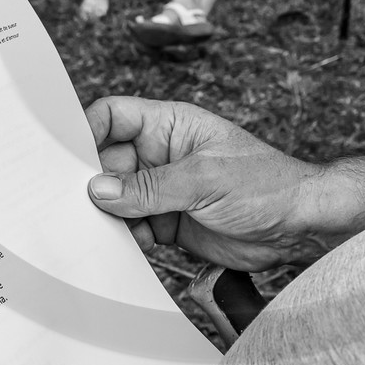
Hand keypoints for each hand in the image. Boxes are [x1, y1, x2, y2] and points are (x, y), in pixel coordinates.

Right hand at [85, 96, 327, 270]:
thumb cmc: (266, 184)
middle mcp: (161, 155)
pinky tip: (131, 248)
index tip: (64, 156)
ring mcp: (164, 190)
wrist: (300, 226)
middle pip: (106, 162)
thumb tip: (99, 191)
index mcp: (170, 125)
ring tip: (107, 232)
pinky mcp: (168, 224)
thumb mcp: (204, 179)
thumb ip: (150, 188)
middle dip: (91, 183)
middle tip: (78, 206)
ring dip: (108, 216)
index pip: (113, 116)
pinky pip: (132, 228)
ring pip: (116, 199)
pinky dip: (125, 240)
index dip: (86, 130)